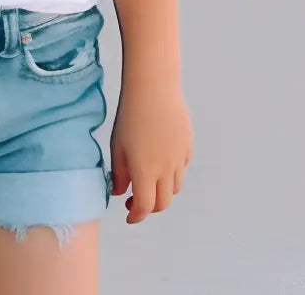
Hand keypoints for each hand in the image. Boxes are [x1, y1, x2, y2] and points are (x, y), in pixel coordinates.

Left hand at [110, 81, 191, 223]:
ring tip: (147, 180)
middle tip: (134, 201)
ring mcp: (180, 158)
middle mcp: (166, 169)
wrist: (153, 89)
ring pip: (175, 187)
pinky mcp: (187, 146)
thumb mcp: (117, 146)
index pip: (144, 207)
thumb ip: (118, 174)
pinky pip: (182, 169)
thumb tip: (119, 192)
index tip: (128, 216)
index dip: (136, 216)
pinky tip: (159, 162)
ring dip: (161, 191)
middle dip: (149, 207)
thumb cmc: (129, 116)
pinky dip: (171, 174)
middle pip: (163, 203)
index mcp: (146, 171)